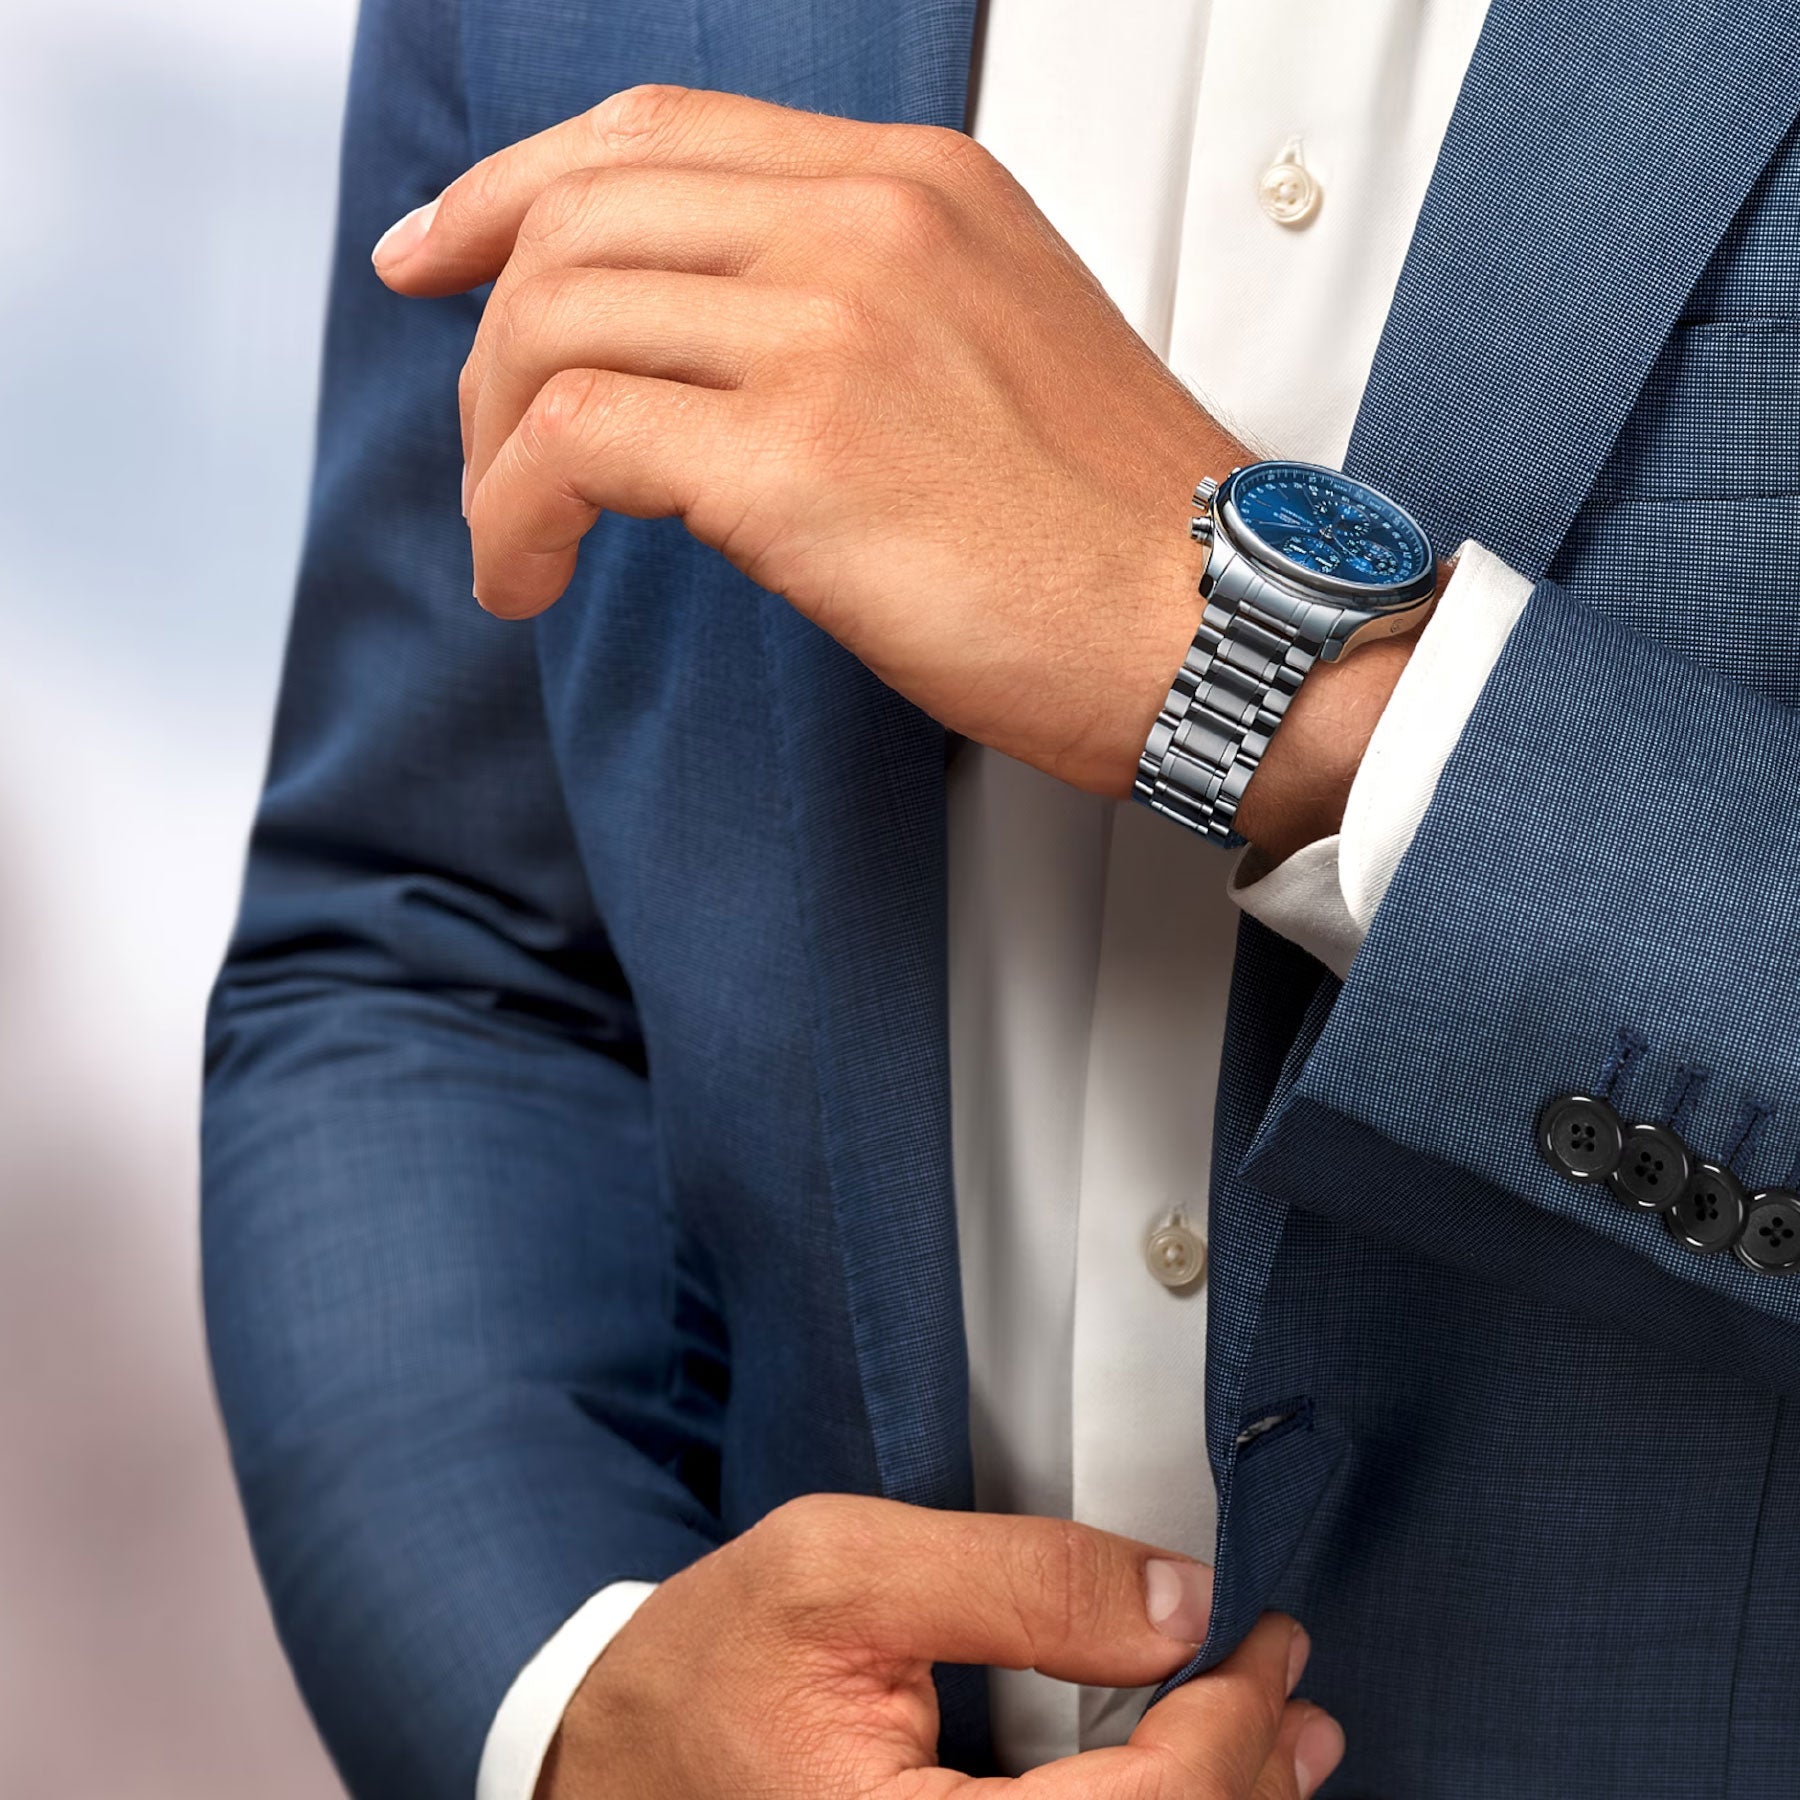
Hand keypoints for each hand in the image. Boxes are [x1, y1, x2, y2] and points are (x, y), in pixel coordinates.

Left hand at [373, 84, 1244, 797]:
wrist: (1220, 631)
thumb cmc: (1115, 532)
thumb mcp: (995, 343)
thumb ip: (857, 304)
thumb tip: (708, 354)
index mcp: (915, 183)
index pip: (656, 132)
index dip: (514, 189)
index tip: (441, 258)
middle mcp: (867, 221)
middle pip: (576, 216)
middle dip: (486, 338)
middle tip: (482, 444)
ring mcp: (835, 326)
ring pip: (553, 320)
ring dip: (493, 445)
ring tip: (520, 539)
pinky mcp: (802, 454)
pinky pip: (573, 445)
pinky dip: (513, 516)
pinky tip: (529, 580)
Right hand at [536, 1494, 1343, 1798]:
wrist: (619, 1758)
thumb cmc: (708, 1669)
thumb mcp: (845, 1571)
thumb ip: (1015, 1577)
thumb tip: (1173, 1598)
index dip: (1227, 1734)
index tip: (1264, 1647)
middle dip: (1250, 1776)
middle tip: (1287, 1683)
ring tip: (1282, 1743)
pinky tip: (1200, 1784)